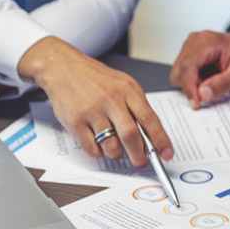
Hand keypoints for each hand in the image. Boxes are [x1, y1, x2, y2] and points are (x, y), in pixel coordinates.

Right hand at [18, 36, 172, 166]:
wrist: (62, 67)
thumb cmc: (95, 78)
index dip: (161, 140)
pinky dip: (98, 151)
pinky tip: (96, 141)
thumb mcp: (123, 85)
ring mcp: (91, 110)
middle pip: (131, 136)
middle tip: (141, 161)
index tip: (167, 153)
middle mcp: (111, 99)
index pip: (150, 119)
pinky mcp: (74, 121)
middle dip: (139, 155)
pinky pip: (92, 148)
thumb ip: (137, 107)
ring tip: (114, 146)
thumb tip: (151, 137)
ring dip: (116, 153)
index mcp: (128, 89)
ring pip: (111, 146)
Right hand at [169, 31, 229, 108]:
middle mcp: (195, 40)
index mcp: (207, 40)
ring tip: (213, 83)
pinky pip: (184, 73)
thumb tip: (202, 94)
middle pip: (179, 70)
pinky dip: (194, 82)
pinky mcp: (191, 54)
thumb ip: (222, 84)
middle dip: (191, 87)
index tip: (196, 104)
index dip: (189, 88)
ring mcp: (192, 46)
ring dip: (192, 84)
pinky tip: (209, 80)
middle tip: (210, 94)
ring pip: (179, 73)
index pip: (187, 66)